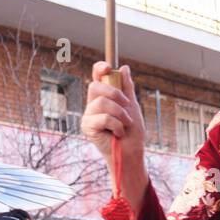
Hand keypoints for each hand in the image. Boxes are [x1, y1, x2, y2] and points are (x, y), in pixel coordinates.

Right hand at [82, 62, 147, 204]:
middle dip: (115, 93)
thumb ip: (127, 88)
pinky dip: (116, 124)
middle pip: (95, 86)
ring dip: (120, 113)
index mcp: (103, 97)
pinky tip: (118, 133)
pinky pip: (103, 118)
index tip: (107, 67)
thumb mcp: (132, 106)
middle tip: (127, 105)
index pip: (96, 78)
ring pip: (101, 102)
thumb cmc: (132, 132)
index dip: (99, 69)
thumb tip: (123, 68)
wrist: (132, 152)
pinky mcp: (87, 127)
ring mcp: (88, 116)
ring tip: (126, 123)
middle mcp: (92, 105)